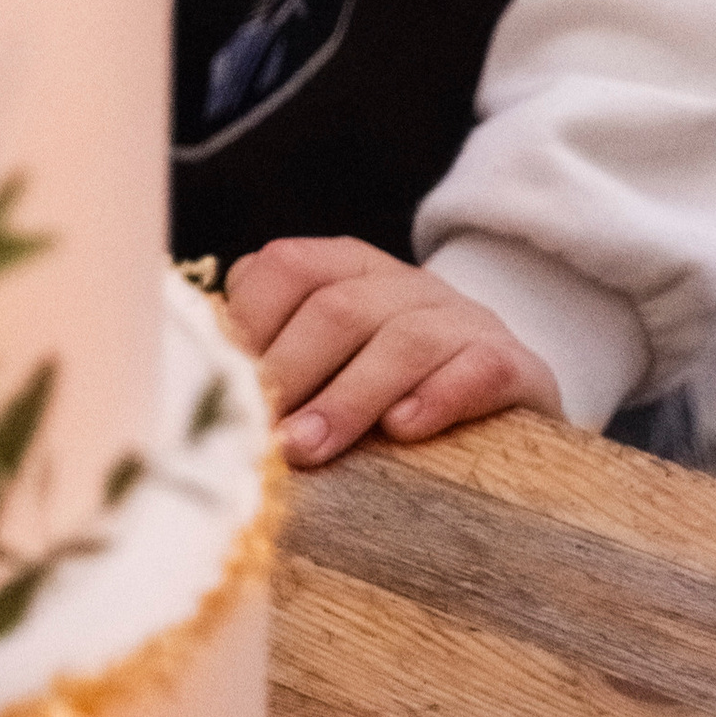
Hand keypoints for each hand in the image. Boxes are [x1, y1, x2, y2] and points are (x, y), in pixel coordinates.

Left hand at [225, 237, 562, 461]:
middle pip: (337, 308)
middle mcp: (404, 284)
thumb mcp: (334, 360)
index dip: (249, 324)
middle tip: (258, 435)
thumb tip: (200, 388)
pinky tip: (403, 432)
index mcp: (348, 269)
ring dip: (348, 398)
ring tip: (309, 449)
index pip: (286, 267)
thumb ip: (277, 355)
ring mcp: (463, 320)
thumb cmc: (393, 387)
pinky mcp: (515, 365)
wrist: (509, 395)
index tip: (220, 388)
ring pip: (401, 341)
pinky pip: (478, 368)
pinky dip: (438, 397)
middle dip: (290, 371)